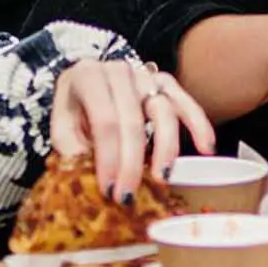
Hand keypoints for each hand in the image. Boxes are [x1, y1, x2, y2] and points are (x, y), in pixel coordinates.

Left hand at [50, 58, 213, 201]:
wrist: (84, 86)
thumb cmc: (74, 111)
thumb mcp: (62, 129)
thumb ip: (73, 151)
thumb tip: (89, 182)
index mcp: (87, 76)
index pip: (104, 121)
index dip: (108, 158)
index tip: (109, 190)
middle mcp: (119, 71)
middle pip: (132, 120)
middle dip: (132, 162)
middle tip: (129, 195)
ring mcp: (144, 75)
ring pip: (163, 110)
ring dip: (166, 147)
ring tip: (163, 178)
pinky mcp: (163, 83)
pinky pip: (184, 101)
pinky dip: (198, 123)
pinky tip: (205, 148)